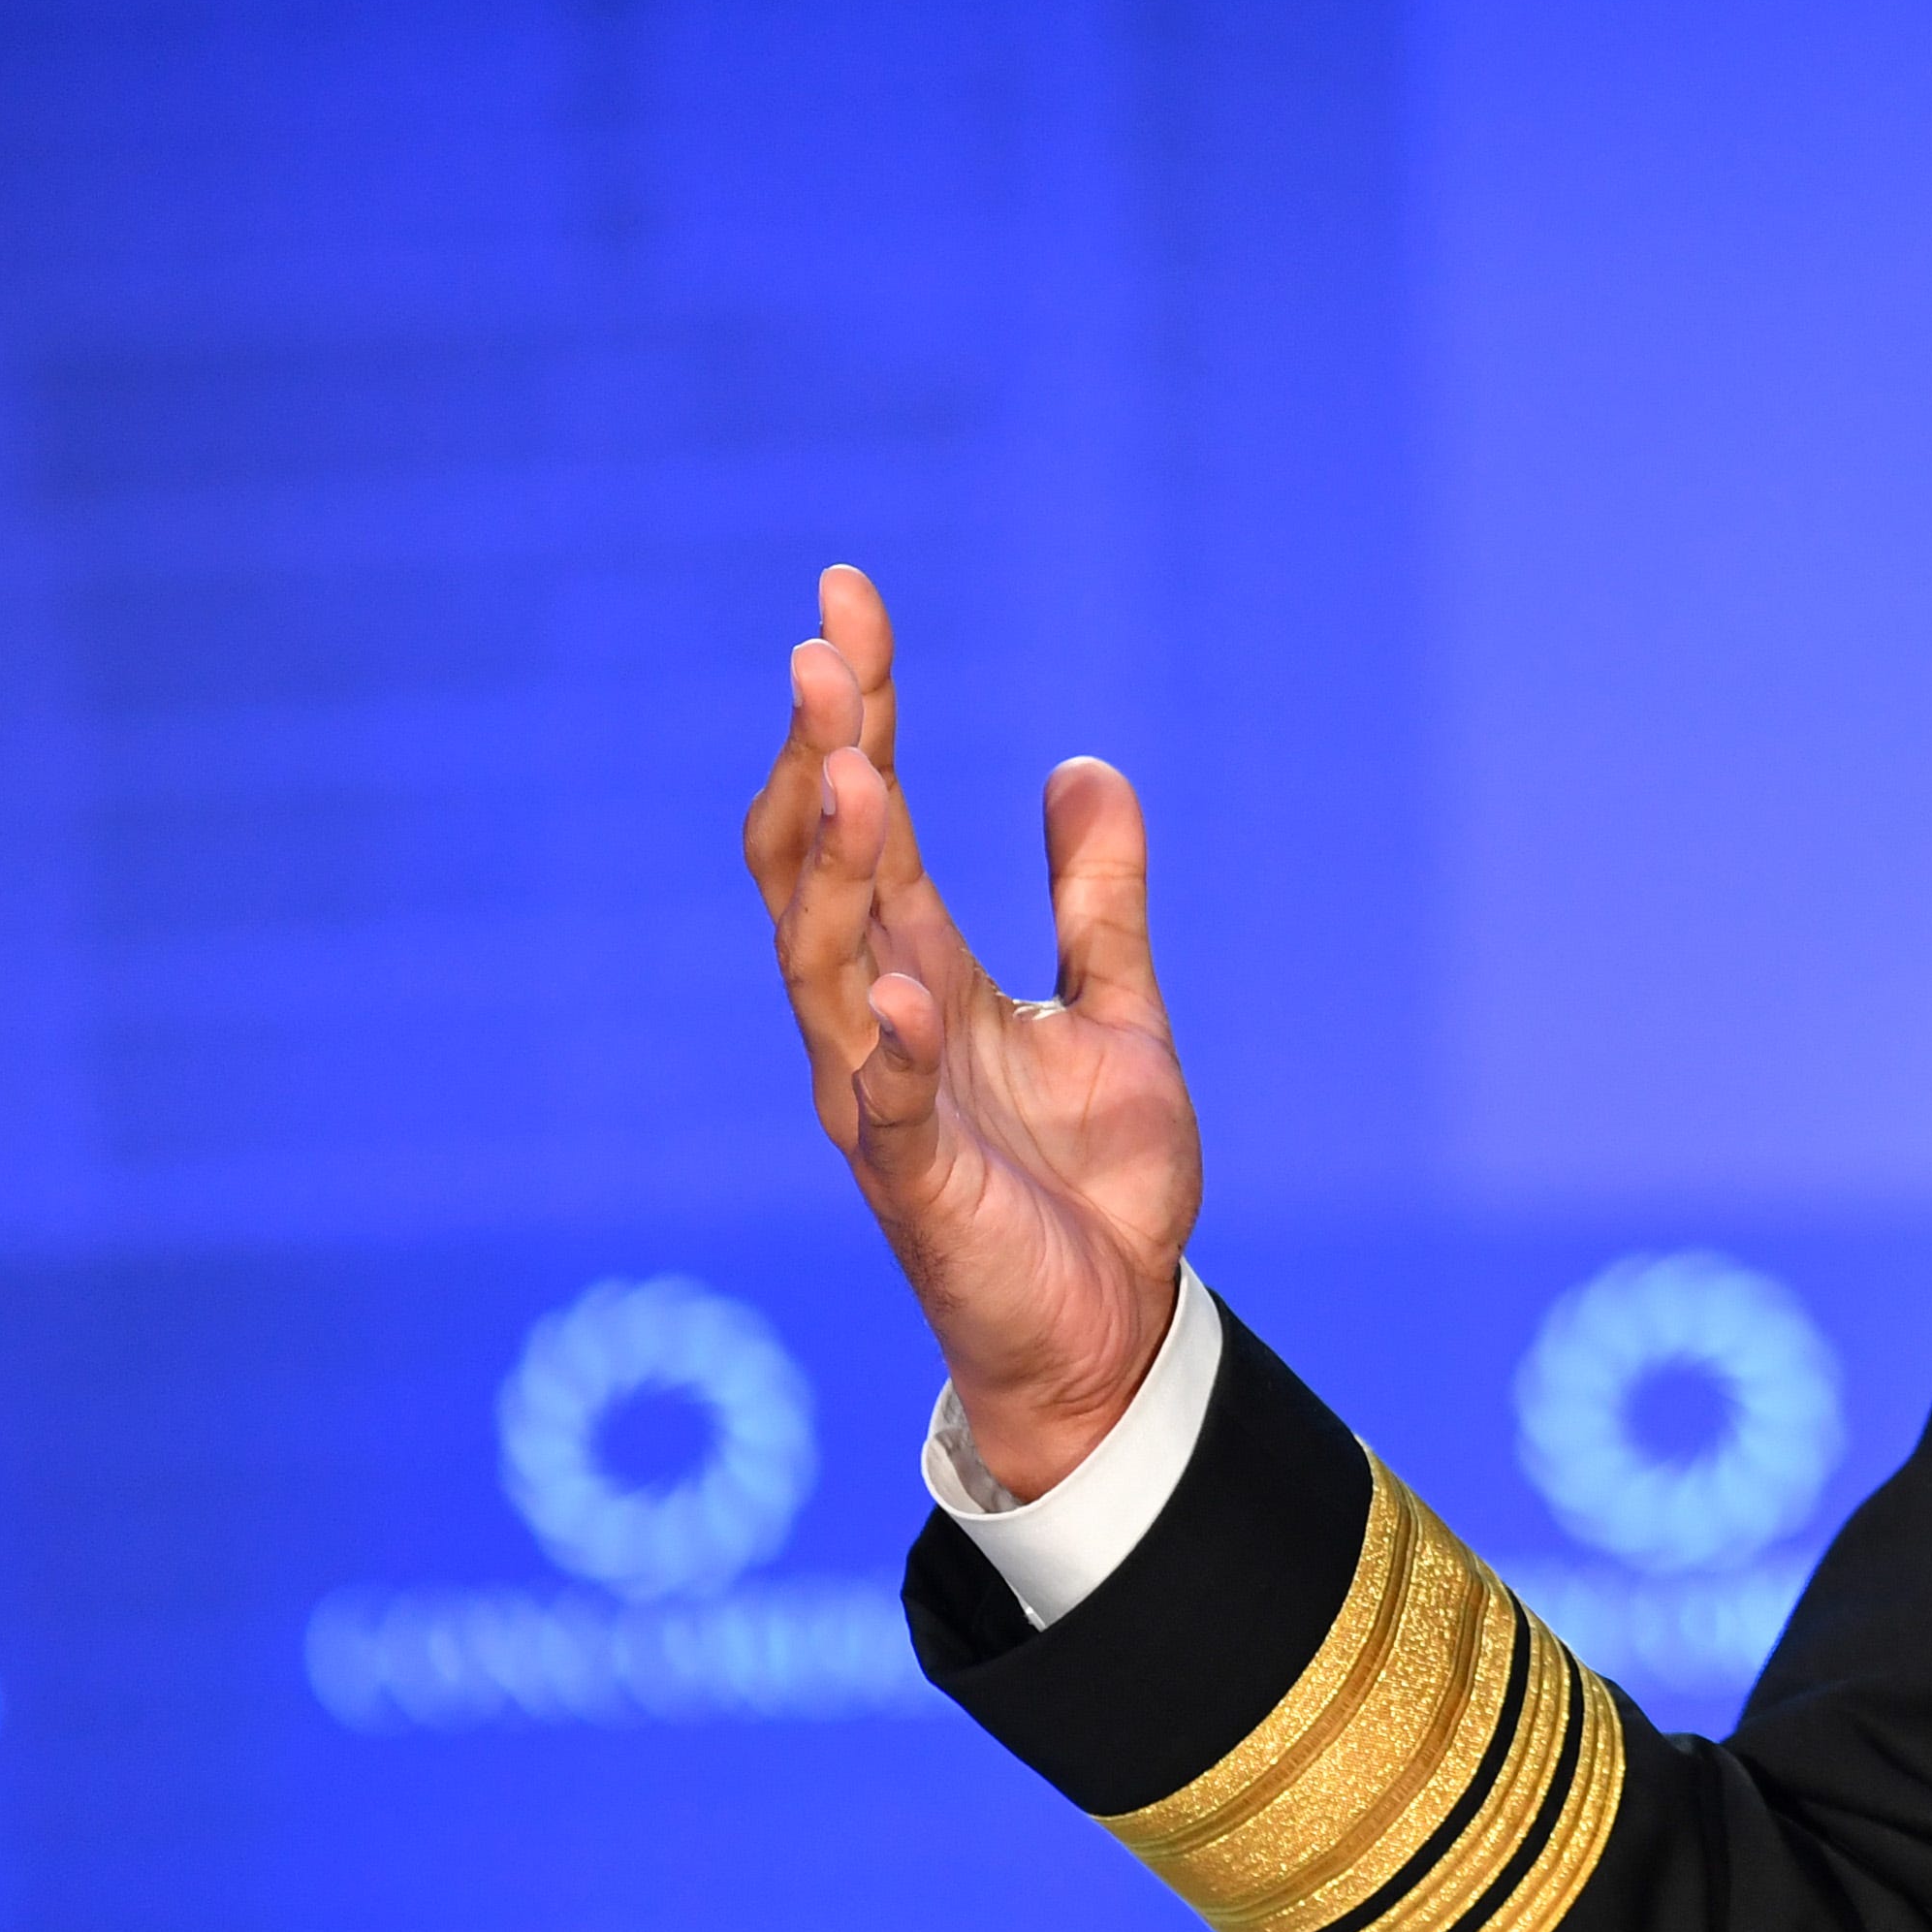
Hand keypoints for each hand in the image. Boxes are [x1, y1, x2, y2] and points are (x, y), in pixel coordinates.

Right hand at [740, 566, 1200, 1494]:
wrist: (1113, 1332)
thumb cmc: (1090, 1184)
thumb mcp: (1117, 1012)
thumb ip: (1098, 900)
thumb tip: (1085, 766)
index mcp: (919, 970)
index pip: (868, 817)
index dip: (856, 708)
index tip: (847, 599)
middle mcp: (876, 1020)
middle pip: (815, 869)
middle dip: (815, 760)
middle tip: (821, 654)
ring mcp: (884, 1101)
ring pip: (823, 966)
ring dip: (835, 870)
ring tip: (853, 767)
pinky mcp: (918, 1184)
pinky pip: (888, 1105)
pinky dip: (890, 1043)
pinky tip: (900, 981)